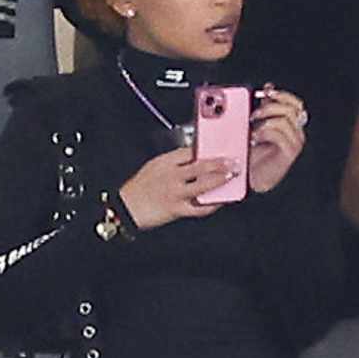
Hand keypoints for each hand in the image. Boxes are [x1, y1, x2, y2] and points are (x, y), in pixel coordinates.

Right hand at [119, 146, 234, 229]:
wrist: (125, 208)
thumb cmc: (138, 188)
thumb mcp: (153, 167)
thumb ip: (173, 163)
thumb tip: (194, 159)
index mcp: (164, 162)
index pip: (190, 151)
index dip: (207, 149)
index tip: (220, 148)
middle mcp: (171, 176)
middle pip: (200, 165)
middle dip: (220, 163)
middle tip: (233, 161)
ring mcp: (174, 193)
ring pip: (202, 185)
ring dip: (220, 180)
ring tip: (231, 177)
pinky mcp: (176, 209)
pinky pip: (199, 208)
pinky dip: (211, 205)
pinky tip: (220, 201)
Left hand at [248, 85, 306, 193]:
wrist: (253, 179)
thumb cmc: (255, 155)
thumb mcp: (258, 125)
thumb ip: (265, 108)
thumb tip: (268, 87)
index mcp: (291, 126)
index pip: (296, 104)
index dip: (283, 95)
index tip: (267, 92)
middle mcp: (296, 133)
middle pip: (290, 109)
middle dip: (270, 107)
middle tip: (254, 115)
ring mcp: (295, 143)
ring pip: (284, 120)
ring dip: (265, 121)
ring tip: (253, 129)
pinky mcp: (289, 153)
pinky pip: (279, 134)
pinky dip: (264, 133)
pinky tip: (256, 138)